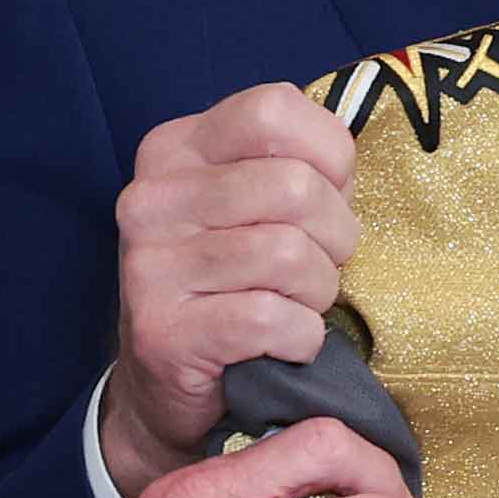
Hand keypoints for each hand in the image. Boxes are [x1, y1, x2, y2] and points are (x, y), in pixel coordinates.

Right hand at [101, 84, 359, 496]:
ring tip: (299, 305)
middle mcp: (152, 198)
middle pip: (294, 187)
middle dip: (335, 236)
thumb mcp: (257, 206)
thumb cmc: (235, 284)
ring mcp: (150, 265)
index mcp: (176, 149)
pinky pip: (272, 318)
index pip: (272, 109)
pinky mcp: (163, 331)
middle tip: (320, 266)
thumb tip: (348, 163)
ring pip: (289, 255)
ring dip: (318, 292)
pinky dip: (302, 337)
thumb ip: (299, 165)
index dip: (328, 155)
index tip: (328, 195)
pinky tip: (285, 343)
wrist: (167, 388)